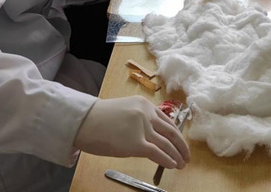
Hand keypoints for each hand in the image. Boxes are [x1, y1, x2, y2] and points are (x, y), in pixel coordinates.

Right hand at [73, 96, 190, 168]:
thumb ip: (139, 121)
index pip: (167, 120)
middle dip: (181, 145)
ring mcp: (142, 128)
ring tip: (181, 163)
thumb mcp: (124, 112)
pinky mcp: (136, 143)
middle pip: (171, 132)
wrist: (83, 121)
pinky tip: (172, 165)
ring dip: (176, 155)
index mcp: (144, 104)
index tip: (180, 142)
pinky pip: (158, 153)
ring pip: (167, 143)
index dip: (176, 134)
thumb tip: (149, 137)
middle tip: (186, 155)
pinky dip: (167, 160)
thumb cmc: (98, 119)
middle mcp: (146, 114)